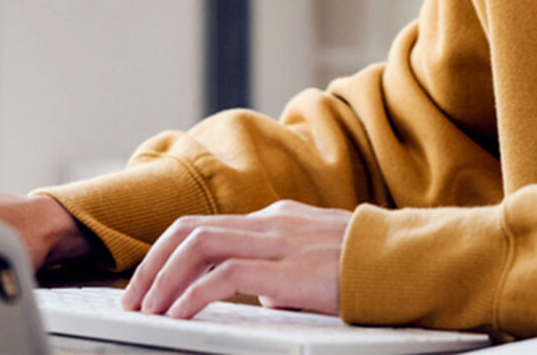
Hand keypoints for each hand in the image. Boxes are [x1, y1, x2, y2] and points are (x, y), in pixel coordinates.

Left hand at [121, 201, 350, 319]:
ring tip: (146, 312)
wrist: (404, 261)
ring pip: (198, 246)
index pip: (206, 227)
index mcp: (276, 218)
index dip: (167, 255)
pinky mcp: (285, 268)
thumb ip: (283, 272)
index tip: (147, 286)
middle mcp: (271, 221)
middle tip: (131, 301)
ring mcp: (277, 240)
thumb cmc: (366, 266)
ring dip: (162, 281)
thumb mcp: (315, 263)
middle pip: (190, 229)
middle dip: (151, 265)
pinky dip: (191, 297)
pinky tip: (178, 318)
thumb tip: (262, 296)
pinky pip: (222, 276)